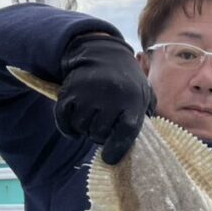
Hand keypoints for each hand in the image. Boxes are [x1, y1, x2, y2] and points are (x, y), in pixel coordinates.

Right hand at [55, 33, 155, 163]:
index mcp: (132, 99)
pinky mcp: (68, 92)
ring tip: (92, 118)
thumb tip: (146, 143)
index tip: (109, 158)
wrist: (103, 52)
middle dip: (100, 135)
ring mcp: (87, 94)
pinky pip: (64, 120)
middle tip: (103, 126)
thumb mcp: (144, 94)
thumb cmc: (127, 80)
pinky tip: (75, 126)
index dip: (117, 149)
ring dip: (85, 128)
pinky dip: (68, 127)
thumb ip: (146, 116)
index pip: (126, 132)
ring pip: (81, 128)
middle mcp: (110, 96)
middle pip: (99, 134)